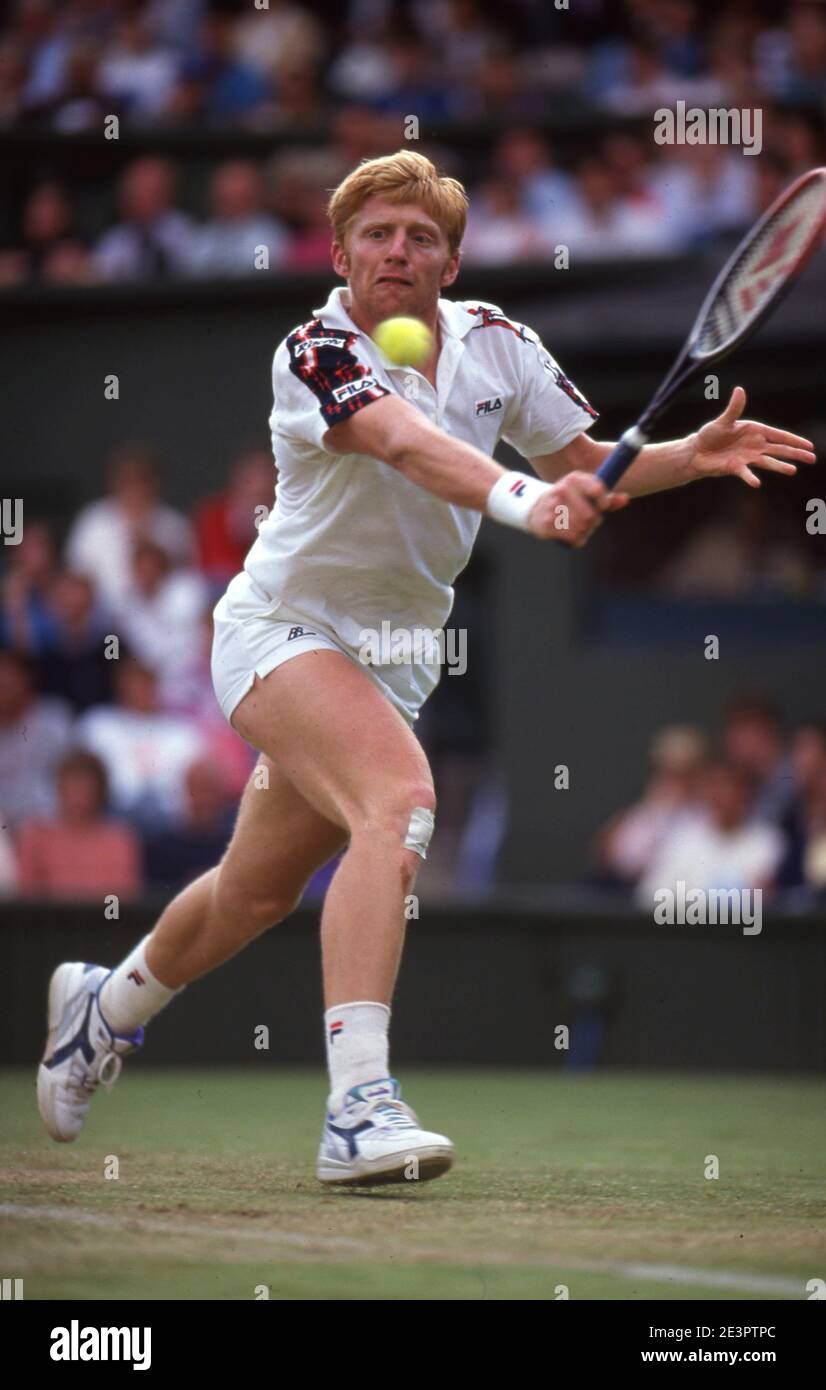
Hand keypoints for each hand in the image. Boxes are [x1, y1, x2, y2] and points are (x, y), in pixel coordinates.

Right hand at [527, 470, 629, 546]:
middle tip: (589, 520)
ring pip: (582, 528)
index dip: (603, 502)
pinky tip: (572, 535)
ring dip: (585, 531)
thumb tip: (626, 498)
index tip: (601, 506)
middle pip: (591, 515)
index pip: (597, 490)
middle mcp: (562, 489)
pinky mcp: (546, 524)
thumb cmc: (569, 501)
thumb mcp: (586, 493)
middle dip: (594, 521)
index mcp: (574, 479)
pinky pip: (573, 538)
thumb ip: (607, 498)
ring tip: (579, 527)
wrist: (537, 508)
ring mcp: (553, 507)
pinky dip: (577, 540)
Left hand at [691, 386, 815, 487]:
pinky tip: (757, 484)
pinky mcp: (736, 468)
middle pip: (780, 450)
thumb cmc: (710, 434)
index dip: (794, 440)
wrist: (696, 452)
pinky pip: (746, 473)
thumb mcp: (723, 421)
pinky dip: (750, 478)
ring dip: (780, 466)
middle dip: (796, 453)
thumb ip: (734, 408)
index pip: (779, 436)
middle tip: (812, 458)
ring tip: (793, 471)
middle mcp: (755, 445)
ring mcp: (747, 458)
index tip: (809, 446)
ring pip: (768, 462)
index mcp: (755, 431)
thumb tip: (740, 390)